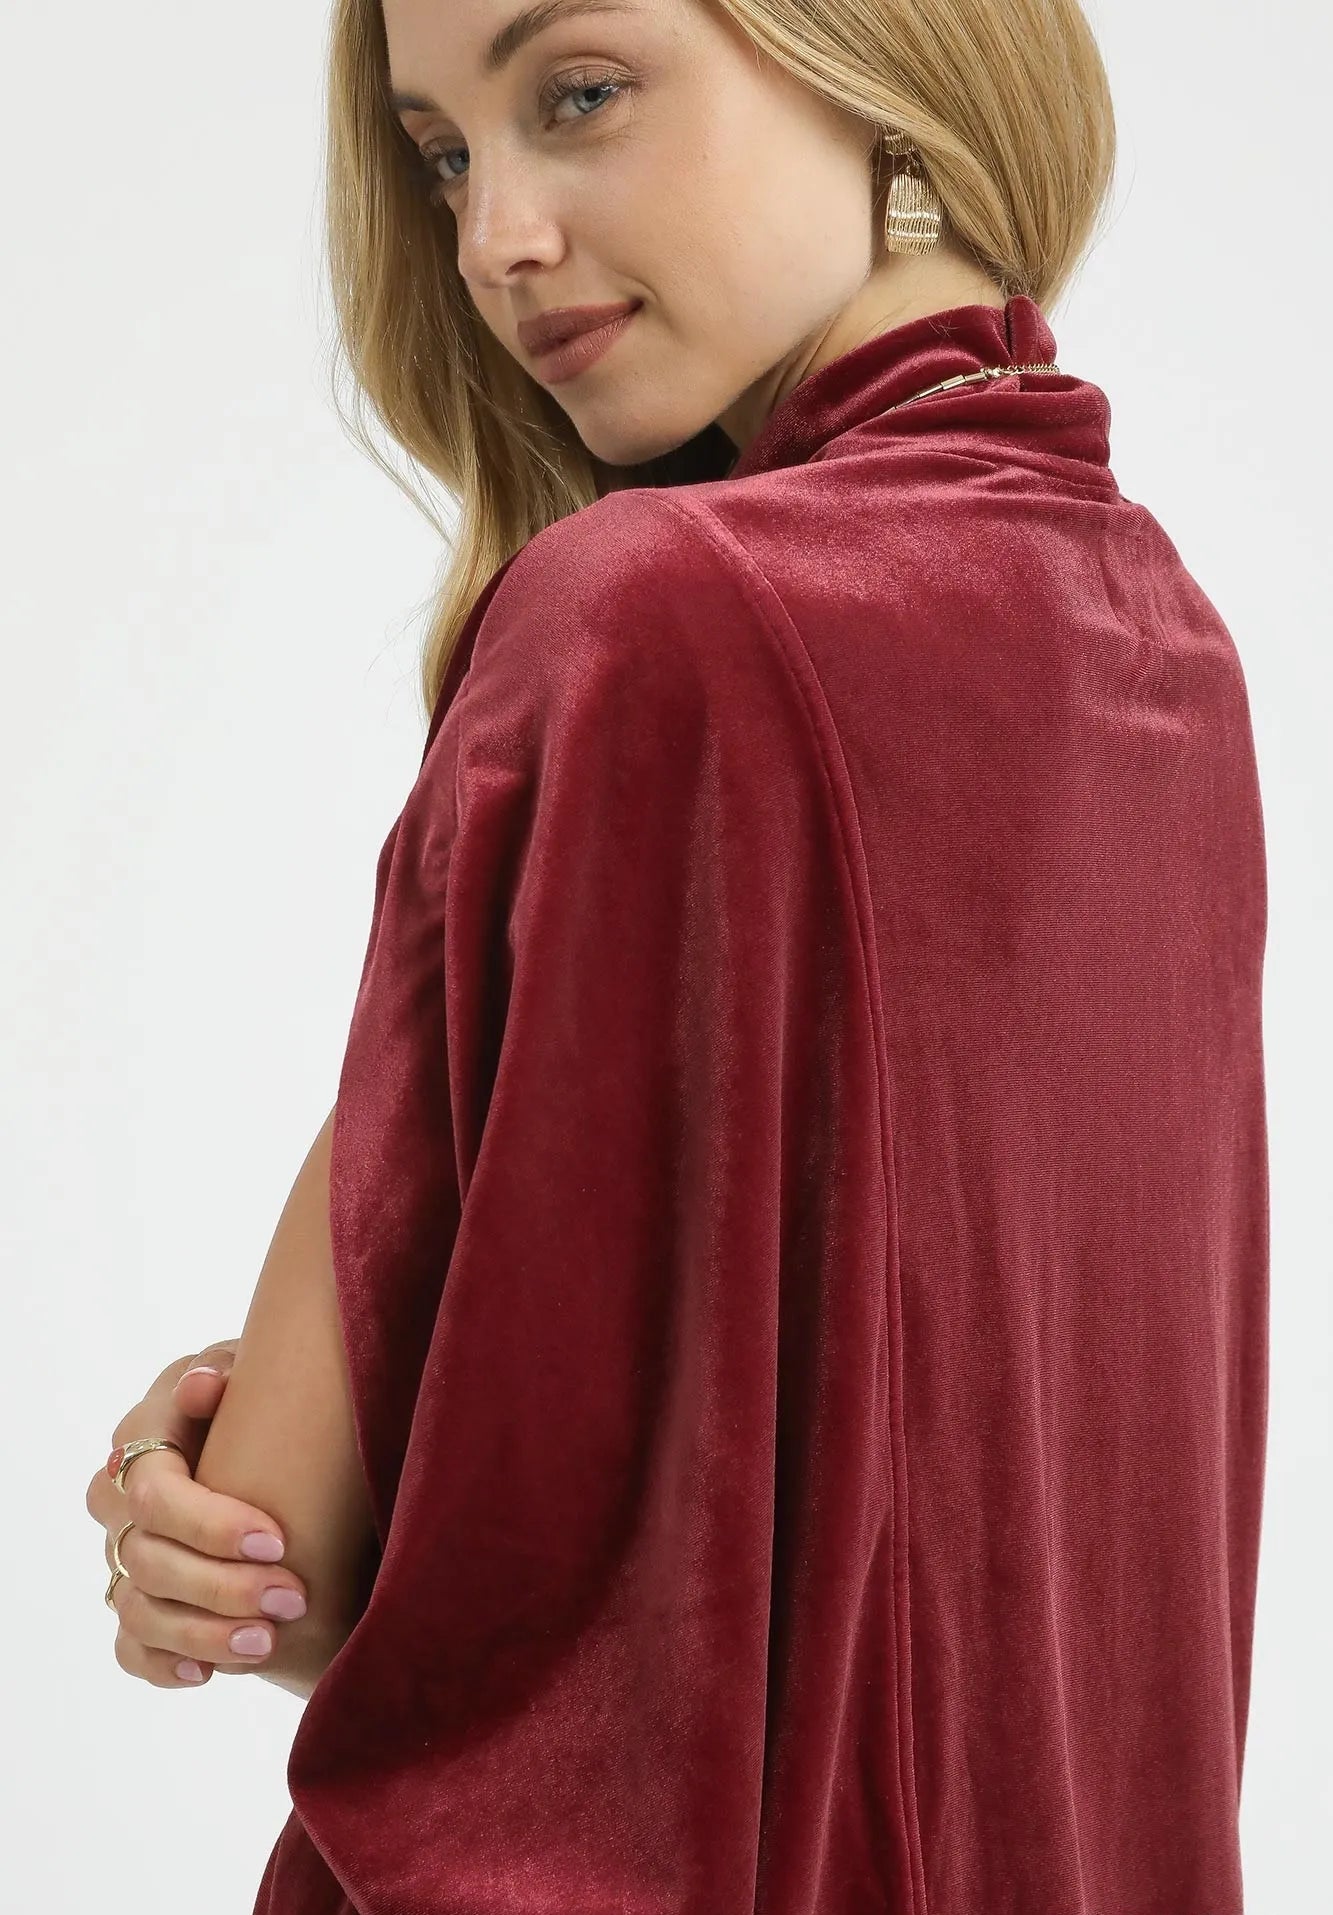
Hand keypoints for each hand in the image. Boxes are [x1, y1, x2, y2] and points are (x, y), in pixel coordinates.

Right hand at [86, 1341, 310, 1688]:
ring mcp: (127, 1554)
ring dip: (203, 1634)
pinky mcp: (140, 1599)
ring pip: (137, 1610)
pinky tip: (208, 1674)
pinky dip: (164, 1664)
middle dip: (221, 1587)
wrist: (277, 1433)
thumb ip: (225, 1371)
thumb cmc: (265, 1393)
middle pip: (146, 1560)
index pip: (152, 1495)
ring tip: (267, 1643)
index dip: (210, 1525)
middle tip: (293, 1599)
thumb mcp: (255, 1368)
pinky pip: (132, 1647)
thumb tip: (204, 1386)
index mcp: (144, 1438)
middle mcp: (123, 1502)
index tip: (277, 1542)